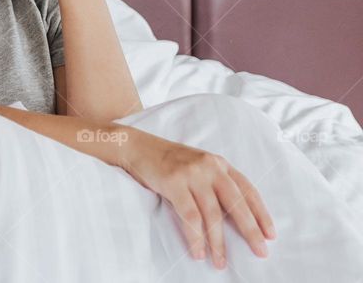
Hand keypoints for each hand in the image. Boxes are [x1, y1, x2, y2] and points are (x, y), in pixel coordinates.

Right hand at [121, 130, 275, 268]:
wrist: (137, 146)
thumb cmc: (168, 161)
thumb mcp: (197, 166)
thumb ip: (214, 183)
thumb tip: (233, 219)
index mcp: (219, 164)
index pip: (248, 189)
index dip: (261, 213)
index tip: (270, 234)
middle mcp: (209, 167)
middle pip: (236, 202)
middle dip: (250, 230)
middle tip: (260, 252)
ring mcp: (191, 174)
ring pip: (212, 214)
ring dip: (218, 242)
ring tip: (220, 262)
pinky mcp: (173, 182)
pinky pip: (189, 216)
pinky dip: (195, 237)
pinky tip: (197, 251)